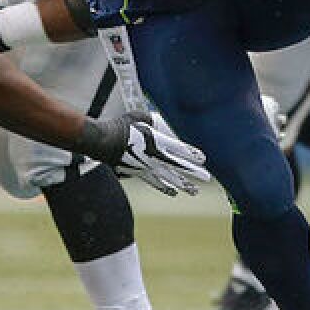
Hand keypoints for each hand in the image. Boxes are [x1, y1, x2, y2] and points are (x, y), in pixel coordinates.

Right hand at [84, 112, 210, 195]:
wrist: (103, 142)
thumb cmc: (120, 126)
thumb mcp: (139, 117)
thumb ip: (153, 121)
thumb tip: (160, 124)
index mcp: (156, 141)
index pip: (179, 149)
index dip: (191, 154)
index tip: (203, 159)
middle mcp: (154, 157)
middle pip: (178, 166)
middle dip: (193, 172)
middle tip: (207, 178)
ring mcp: (147, 167)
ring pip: (169, 178)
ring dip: (183, 185)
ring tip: (194, 191)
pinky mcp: (139, 173)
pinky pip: (155, 183)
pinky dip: (164, 187)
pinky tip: (173, 192)